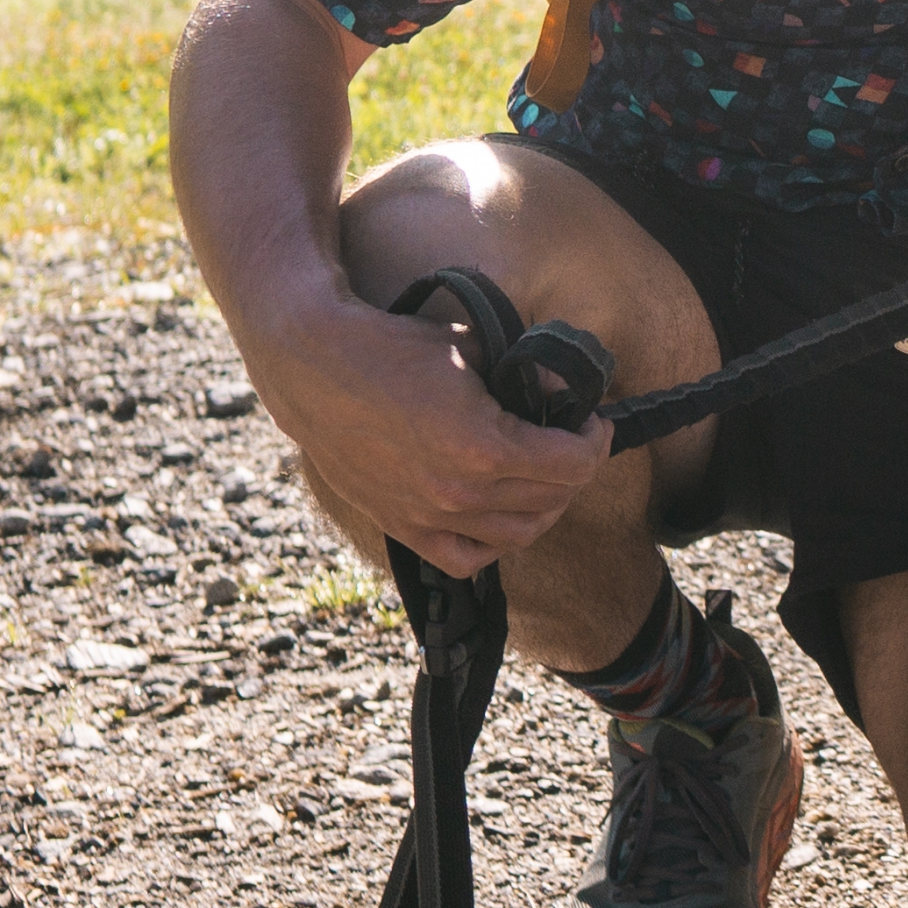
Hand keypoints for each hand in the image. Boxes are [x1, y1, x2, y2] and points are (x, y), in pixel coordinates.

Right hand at [261, 295, 615, 574]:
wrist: (313, 367)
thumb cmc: (392, 348)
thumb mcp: (474, 346)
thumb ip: (525, 375)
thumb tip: (563, 390)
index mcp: (484, 446)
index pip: (572, 464)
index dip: (595, 441)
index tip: (592, 421)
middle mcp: (460, 494)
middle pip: (552, 500)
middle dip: (575, 468)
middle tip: (573, 441)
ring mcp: (429, 517)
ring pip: (518, 535)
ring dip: (545, 506)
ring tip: (547, 475)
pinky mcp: (402, 527)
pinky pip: (467, 560)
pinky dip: (496, 544)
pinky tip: (503, 513)